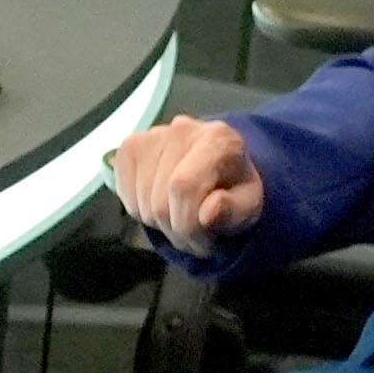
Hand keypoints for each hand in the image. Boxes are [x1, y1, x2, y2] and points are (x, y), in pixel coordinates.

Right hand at [106, 116, 264, 250]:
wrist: (220, 164)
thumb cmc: (234, 187)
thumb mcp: (249, 205)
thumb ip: (234, 211)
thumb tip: (209, 213)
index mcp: (217, 140)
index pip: (183, 186)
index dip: (188, 224)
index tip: (204, 242)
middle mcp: (180, 130)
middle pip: (159, 200)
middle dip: (175, 230)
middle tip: (193, 236)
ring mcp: (150, 136)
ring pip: (141, 202)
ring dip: (158, 223)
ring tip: (179, 219)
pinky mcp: (130, 146)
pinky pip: (125, 194)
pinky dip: (140, 210)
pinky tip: (160, 203)